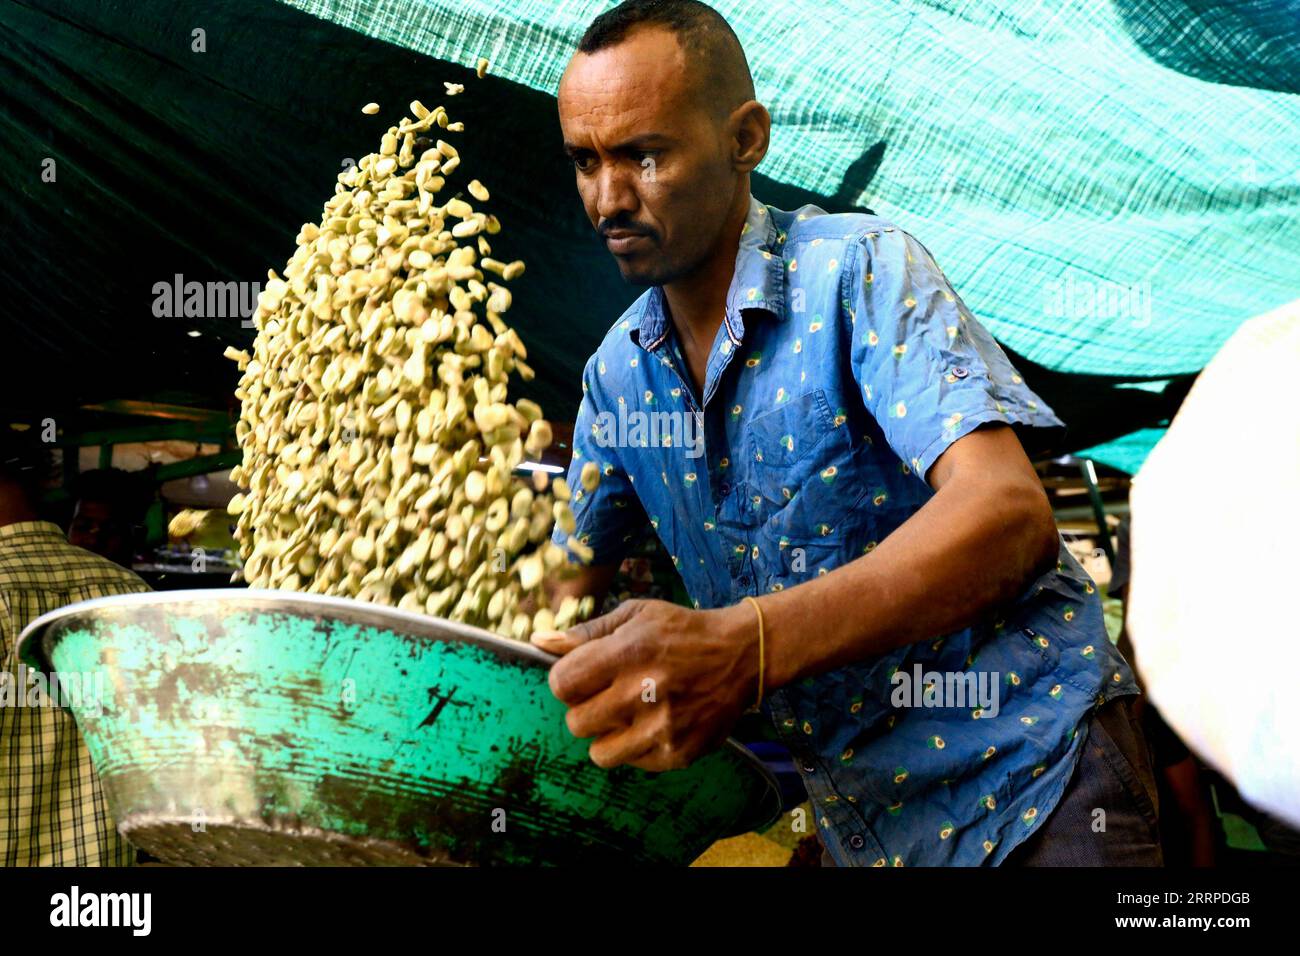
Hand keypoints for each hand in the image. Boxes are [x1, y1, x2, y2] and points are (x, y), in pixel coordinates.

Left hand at [533, 599, 758, 771]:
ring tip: (628, 713)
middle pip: (577, 722)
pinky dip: (636, 746)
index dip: (567, 680)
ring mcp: (663, 727)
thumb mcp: (635, 616)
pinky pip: (633, 762)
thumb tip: (538, 641)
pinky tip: (655, 722)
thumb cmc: (681, 631)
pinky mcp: (679, 752)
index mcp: (628, 651)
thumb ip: (586, 633)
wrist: (741, 655)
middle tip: (610, 694)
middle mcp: (644, 692)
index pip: (562, 684)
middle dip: (586, 708)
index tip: (584, 675)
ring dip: (608, 734)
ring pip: (600, 752)